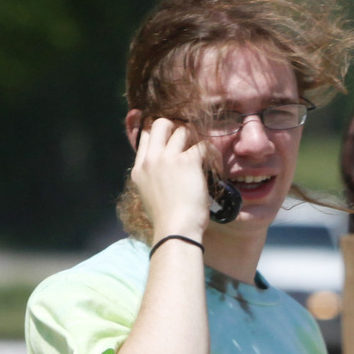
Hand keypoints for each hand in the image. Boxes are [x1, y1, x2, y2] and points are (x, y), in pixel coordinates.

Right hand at [129, 115, 212, 241]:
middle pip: (160, 124)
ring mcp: (168, 158)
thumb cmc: (166, 220)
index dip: (160, 135)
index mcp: (139, 168)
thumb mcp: (149, 195)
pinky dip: (211, 153)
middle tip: (187, 142)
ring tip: (202, 155)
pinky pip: (202, 145)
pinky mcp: (188, 162)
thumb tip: (164, 173)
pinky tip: (214, 164)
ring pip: (182, 131)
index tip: (172, 142)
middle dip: (175, 127)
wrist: (176, 230)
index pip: (146, 136)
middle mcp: (151, 159)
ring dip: (194, 140)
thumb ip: (153, 178)